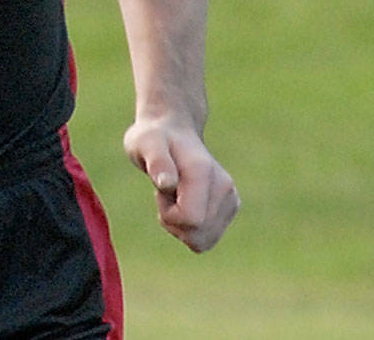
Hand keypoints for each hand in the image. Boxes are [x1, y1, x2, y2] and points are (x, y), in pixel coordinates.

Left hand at [124, 115, 239, 251]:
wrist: (172, 131)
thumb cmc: (153, 139)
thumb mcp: (144, 143)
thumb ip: (156, 162)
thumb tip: (167, 184)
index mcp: (203, 172)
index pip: (191, 219)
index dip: (168, 214)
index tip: (161, 190)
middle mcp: (224, 187)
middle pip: (197, 237)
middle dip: (173, 221)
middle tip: (166, 192)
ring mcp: (230, 199)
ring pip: (203, 242)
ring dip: (181, 226)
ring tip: (175, 195)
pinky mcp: (230, 207)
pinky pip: (207, 239)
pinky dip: (191, 228)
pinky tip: (184, 202)